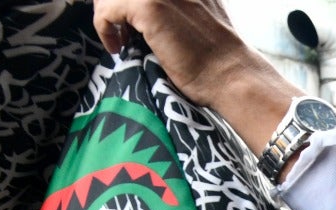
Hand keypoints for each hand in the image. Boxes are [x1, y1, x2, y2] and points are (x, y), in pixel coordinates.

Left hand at [92, 0, 295, 149]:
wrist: (230, 75)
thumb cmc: (216, 58)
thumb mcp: (197, 15)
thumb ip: (175, 6)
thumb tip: (143, 16)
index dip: (126, 4)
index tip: (126, 22)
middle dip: (112, 5)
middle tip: (117, 29)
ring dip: (107, 17)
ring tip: (120, 40)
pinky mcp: (149, 6)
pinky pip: (106, 11)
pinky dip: (105, 30)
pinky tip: (118, 48)